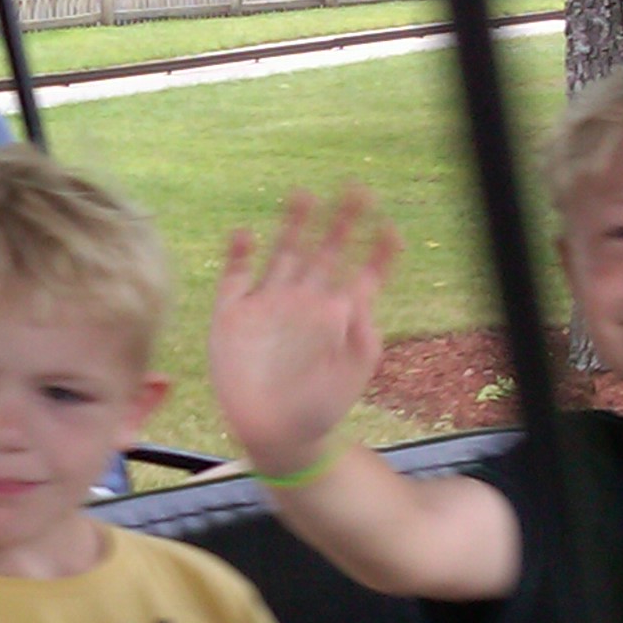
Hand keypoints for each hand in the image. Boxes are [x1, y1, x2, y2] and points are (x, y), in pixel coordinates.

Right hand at [208, 189, 398, 475]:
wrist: (276, 433)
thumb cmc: (321, 405)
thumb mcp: (353, 370)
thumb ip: (361, 334)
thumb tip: (354, 297)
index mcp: (335, 313)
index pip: (362, 273)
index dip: (377, 251)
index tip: (390, 227)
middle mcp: (303, 301)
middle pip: (324, 251)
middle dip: (340, 221)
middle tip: (357, 188)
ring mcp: (267, 305)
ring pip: (282, 253)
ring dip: (293, 225)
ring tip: (304, 194)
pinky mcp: (232, 316)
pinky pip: (234, 278)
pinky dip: (238, 254)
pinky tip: (245, 234)